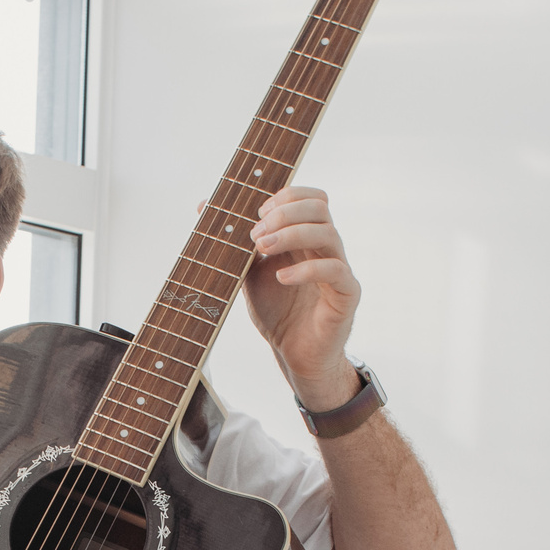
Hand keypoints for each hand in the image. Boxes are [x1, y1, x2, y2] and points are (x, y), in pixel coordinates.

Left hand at [243, 186, 361, 409]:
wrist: (294, 354)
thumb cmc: (276, 311)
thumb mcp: (248, 270)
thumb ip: (233, 240)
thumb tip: (202, 206)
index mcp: (308, 236)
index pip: (312, 197)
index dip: (286, 196)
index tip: (257, 213)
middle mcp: (327, 248)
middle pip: (320, 207)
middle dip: (284, 213)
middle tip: (255, 233)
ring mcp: (340, 269)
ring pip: (328, 234)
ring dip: (291, 235)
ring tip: (262, 248)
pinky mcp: (347, 294)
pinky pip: (334, 271)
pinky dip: (305, 270)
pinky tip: (281, 277)